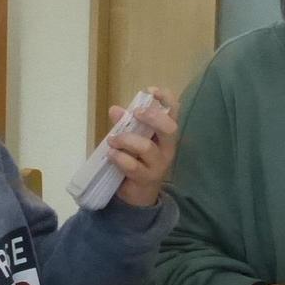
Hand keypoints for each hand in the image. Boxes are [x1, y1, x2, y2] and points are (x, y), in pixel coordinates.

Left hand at [107, 86, 178, 207]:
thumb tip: (115, 110)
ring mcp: (159, 164)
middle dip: (151, 117)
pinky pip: (133, 166)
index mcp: (166, 134)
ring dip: (127, 140)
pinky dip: (119, 158)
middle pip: (169, 128)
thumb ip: (125, 125)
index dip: (166, 99)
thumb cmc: (137, 161)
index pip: (174, 112)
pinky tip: (111, 155)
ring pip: (147, 147)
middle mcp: (167, 148)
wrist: (138, 194)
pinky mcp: (146, 178)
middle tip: (134, 113)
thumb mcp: (132, 140)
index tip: (151, 91)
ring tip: (112, 139)